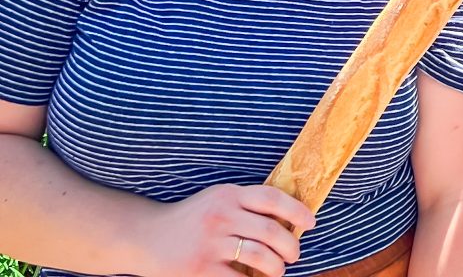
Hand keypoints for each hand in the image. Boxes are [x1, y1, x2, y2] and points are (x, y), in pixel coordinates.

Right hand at [138, 184, 316, 276]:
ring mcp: (210, 243)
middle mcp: (221, 215)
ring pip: (260, 256)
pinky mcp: (200, 268)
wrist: (148, 236)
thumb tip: (288, 219)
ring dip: (276, 267)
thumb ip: (246, 205)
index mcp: (229, 195)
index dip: (297, 210)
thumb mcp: (218, 200)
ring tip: (277, 270)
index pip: (272, 198)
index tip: (311, 222)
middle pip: (271, 230)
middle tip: (294, 254)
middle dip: (291, 246)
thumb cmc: (191, 219)